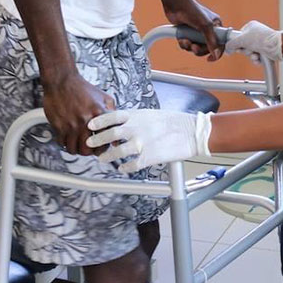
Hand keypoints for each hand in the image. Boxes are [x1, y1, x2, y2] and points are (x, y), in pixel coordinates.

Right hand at [42, 73, 115, 155]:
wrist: (62, 81)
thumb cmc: (83, 89)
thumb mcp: (104, 98)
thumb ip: (113, 112)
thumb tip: (120, 128)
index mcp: (99, 113)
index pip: (106, 138)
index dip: (106, 146)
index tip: (104, 146)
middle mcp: (85, 121)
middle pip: (89, 149)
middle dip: (91, 152)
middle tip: (91, 149)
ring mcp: (71, 124)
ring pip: (75, 149)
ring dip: (78, 150)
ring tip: (80, 146)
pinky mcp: (59, 126)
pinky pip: (62, 143)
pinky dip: (66, 145)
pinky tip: (70, 140)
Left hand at [86, 109, 212, 171]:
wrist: (191, 132)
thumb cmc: (175, 122)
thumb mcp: (152, 114)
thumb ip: (136, 119)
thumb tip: (124, 125)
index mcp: (138, 115)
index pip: (112, 116)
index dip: (99, 121)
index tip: (91, 125)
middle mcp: (137, 128)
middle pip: (110, 134)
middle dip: (97, 140)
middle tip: (91, 144)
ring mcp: (142, 143)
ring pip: (117, 152)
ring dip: (108, 156)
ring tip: (103, 159)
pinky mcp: (149, 157)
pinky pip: (131, 165)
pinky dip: (125, 167)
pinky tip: (122, 168)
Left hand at [164, 0, 223, 60]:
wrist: (175, 4)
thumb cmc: (192, 9)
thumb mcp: (205, 26)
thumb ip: (211, 41)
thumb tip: (216, 54)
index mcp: (216, 26)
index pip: (221, 42)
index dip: (217, 52)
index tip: (211, 58)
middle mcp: (207, 30)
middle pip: (207, 48)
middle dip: (199, 49)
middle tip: (194, 47)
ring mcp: (197, 32)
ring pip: (196, 48)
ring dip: (190, 47)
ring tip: (186, 40)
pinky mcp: (187, 34)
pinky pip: (187, 45)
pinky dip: (184, 44)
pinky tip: (181, 38)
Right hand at [224, 20, 282, 62]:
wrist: (278, 47)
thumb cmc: (263, 39)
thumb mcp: (242, 39)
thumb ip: (232, 43)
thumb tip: (227, 48)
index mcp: (251, 26)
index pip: (238, 36)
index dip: (237, 43)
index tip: (238, 46)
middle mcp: (256, 33)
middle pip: (244, 45)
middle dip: (246, 50)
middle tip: (250, 49)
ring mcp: (261, 42)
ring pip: (250, 52)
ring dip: (251, 56)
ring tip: (256, 55)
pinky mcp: (266, 50)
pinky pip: (257, 57)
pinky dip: (257, 59)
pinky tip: (259, 59)